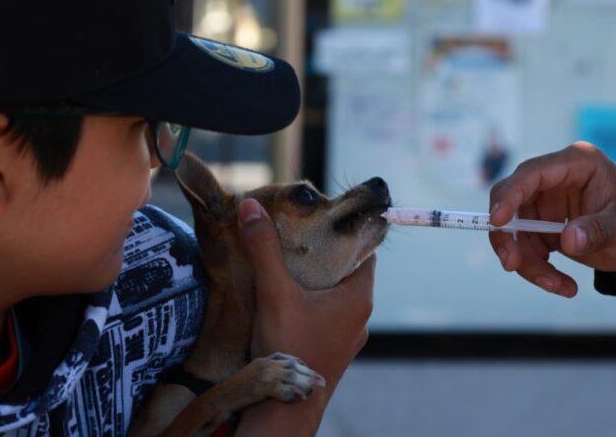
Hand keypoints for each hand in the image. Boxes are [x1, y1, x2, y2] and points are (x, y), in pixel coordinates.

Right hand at [233, 198, 374, 433]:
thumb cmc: (290, 346)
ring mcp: (348, 338)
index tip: (321, 221)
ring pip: (336, 299)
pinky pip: (326, 319)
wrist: (286, 410)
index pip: (364, 252)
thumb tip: (251, 206)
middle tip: (297, 239)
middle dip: (324, 256)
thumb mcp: (275, 292)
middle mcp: (361, 317)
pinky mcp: (332, 352)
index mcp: (359, 296)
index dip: (345, 234)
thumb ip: (264, 249)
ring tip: (288, 266)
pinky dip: (311, 306)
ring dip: (316, 283)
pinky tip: (286, 303)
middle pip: (348, 273)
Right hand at [489, 142, 615, 297]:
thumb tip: (569, 240)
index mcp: (575, 164)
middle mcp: (555, 180)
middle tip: (511, 264)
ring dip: (526, 261)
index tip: (497, 222)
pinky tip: (562, 285)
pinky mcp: (544, 225)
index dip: (509, 196)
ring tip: (556, 285)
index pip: (531, 174)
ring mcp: (546, 203)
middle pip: (511, 201)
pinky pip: (526, 248)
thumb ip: (599, 231)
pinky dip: (537, 269)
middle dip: (507, 235)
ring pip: (514, 230)